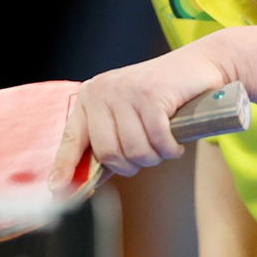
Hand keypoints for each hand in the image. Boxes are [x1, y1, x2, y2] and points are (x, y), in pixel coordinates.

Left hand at [48, 40, 231, 189]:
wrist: (198, 65)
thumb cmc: (162, 97)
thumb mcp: (126, 115)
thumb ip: (108, 142)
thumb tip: (86, 182)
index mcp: (90, 97)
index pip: (72, 138)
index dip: (64, 167)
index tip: (58, 191)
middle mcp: (102, 92)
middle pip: (108, 153)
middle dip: (131, 165)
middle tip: (148, 157)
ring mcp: (126, 91)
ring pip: (134, 150)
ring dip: (154, 158)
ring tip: (163, 146)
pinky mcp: (151, 94)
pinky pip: (157, 140)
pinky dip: (170, 150)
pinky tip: (175, 144)